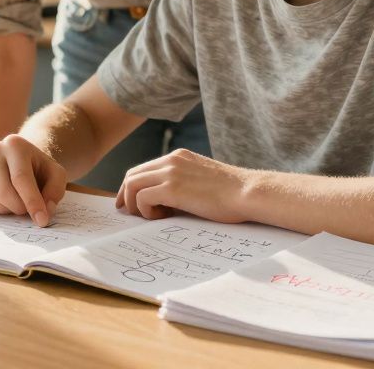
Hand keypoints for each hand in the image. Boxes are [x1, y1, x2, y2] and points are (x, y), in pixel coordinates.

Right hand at [0, 134, 67, 226]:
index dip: (32, 202)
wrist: (18, 160)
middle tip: (28, 209)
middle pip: (4, 193)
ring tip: (17, 202)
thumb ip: (55, 192)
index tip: (42, 220)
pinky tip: (3, 201)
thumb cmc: (38, 169)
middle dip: (20, 208)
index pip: (20, 179)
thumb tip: (45, 211)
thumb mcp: (56, 175)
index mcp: (15, 144)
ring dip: (8, 211)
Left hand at [116, 149, 254, 222]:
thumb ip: (183, 183)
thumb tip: (164, 201)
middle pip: (133, 175)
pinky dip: (146, 210)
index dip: (133, 186)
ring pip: (132, 184)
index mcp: (178, 157)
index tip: (130, 202)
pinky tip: (162, 217)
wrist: (247, 192)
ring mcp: (170, 172)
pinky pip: (142, 197)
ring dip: (135, 204)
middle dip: (126, 195)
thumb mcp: (202, 180)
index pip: (144, 168)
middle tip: (129, 213)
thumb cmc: (232, 193)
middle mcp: (171, 160)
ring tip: (152, 217)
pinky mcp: (172, 188)